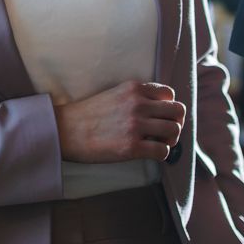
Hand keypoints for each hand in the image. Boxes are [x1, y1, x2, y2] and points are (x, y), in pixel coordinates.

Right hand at [55, 81, 186, 162]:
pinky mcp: (132, 147)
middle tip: (166, 133)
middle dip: (176, 123)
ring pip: (174, 131)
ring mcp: (136, 126)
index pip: (170, 94)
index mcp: (134, 89)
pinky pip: (163, 151)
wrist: (65, 131)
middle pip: (178, 111)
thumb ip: (138, 97)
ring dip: (171, 139)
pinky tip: (151, 154)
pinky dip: (162, 154)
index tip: (161, 117)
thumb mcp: (116, 94)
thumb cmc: (89, 114)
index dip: (169, 107)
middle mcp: (138, 104)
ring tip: (159, 143)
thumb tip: (160, 109)